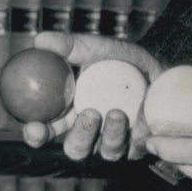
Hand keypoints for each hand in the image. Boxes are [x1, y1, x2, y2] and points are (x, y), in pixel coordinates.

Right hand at [21, 31, 164, 161]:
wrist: (157, 66)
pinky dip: (130, 134)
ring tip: (116, 111)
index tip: (33, 127)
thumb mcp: (96, 48)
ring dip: (109, 133)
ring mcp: (111, 141)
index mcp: (70, 113)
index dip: (36, 134)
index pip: (46, 130)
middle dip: (78, 138)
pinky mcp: (135, 146)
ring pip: (102, 151)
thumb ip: (69, 46)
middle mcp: (88, 132)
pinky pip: (130, 149)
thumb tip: (39, 39)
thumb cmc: (120, 59)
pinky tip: (136, 118)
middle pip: (74, 148)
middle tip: (87, 114)